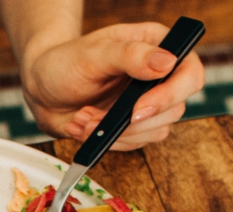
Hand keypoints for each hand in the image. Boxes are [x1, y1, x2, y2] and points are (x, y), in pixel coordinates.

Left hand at [20, 23, 204, 148]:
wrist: (42, 88)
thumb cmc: (65, 62)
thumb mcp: (94, 53)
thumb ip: (129, 56)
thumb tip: (166, 62)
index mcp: (157, 47)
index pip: (190, 72)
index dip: (172, 94)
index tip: (139, 107)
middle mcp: (159, 75)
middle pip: (175, 108)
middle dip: (133, 121)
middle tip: (97, 117)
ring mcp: (148, 102)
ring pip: (156, 130)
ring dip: (117, 133)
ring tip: (84, 118)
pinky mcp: (133, 125)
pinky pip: (134, 142)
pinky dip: (107, 140)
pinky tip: (84, 126)